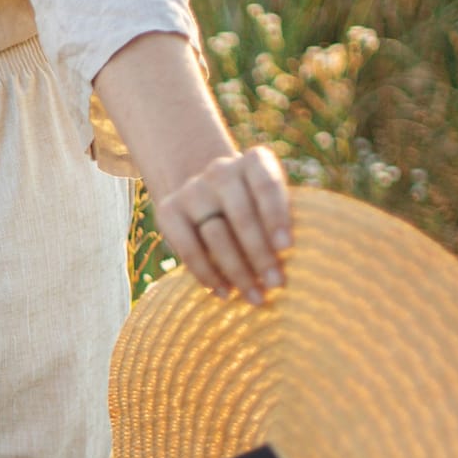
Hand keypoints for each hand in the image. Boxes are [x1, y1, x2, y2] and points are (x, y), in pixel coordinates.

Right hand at [153, 146, 292, 304]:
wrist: (209, 198)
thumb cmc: (257, 210)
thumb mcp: (273, 206)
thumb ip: (283, 224)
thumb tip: (290, 266)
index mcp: (254, 162)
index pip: (266, 184)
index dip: (276, 215)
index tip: (287, 248)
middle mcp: (220, 169)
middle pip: (241, 215)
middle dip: (260, 254)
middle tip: (276, 284)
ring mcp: (192, 189)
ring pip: (216, 234)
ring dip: (238, 270)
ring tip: (255, 296)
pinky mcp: (168, 210)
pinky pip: (189, 249)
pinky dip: (208, 275)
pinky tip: (224, 292)